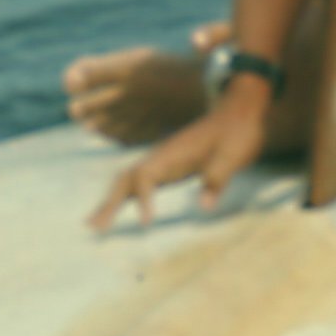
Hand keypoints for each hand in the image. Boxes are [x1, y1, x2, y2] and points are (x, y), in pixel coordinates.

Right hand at [88, 86, 270, 231]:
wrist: (241, 107)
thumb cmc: (239, 131)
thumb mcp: (233, 156)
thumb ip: (217, 179)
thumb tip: (203, 208)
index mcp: (173, 153)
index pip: (146, 177)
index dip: (143, 199)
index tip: (146, 223)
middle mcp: (162, 156)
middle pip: (125, 178)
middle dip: (109, 202)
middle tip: (94, 228)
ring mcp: (163, 159)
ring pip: (128, 179)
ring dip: (111, 199)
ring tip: (94, 223)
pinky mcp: (169, 163)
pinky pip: (140, 180)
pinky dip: (126, 194)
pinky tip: (122, 206)